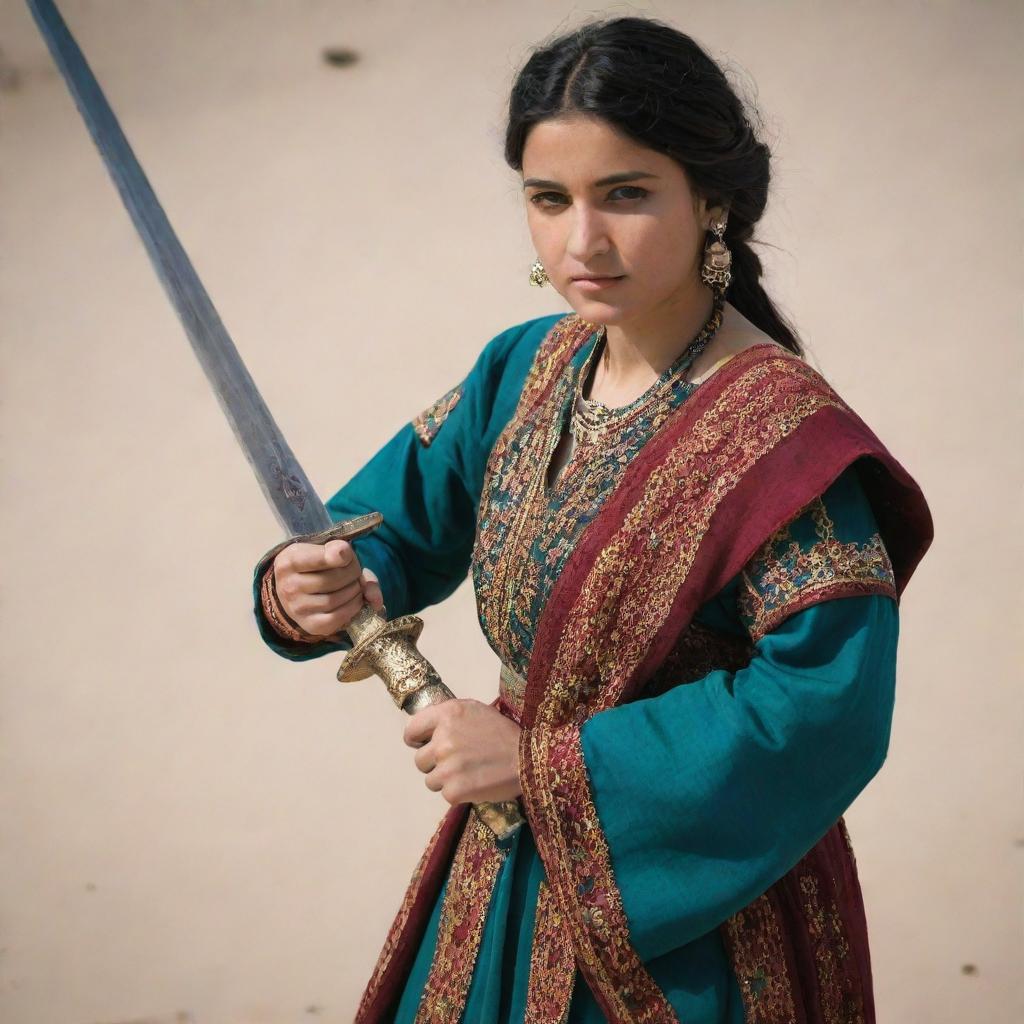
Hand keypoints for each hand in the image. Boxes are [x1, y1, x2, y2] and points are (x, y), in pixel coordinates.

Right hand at [272, 539, 384, 637]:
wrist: (295, 588)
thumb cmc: (315, 565)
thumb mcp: (325, 552)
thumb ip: (351, 561)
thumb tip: (374, 597)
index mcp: (290, 560)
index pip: (321, 558)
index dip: (342, 554)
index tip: (347, 554)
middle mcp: (289, 586)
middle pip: (334, 579)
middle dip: (353, 573)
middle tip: (352, 571)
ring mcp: (297, 608)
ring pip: (337, 599)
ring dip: (355, 591)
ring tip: (353, 585)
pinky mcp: (310, 625)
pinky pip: (338, 618)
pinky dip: (353, 608)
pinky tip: (353, 600)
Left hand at [403, 698, 522, 805]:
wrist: (528, 759)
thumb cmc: (503, 734)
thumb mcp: (475, 711)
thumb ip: (449, 717)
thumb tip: (427, 730)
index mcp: (447, 714)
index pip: (412, 730)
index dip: (416, 740)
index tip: (423, 745)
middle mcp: (443, 738)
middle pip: (420, 760)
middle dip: (435, 763)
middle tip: (457, 762)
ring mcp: (447, 766)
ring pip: (430, 780)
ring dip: (446, 780)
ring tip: (469, 774)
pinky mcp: (454, 790)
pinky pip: (445, 795)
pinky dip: (458, 794)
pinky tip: (475, 784)